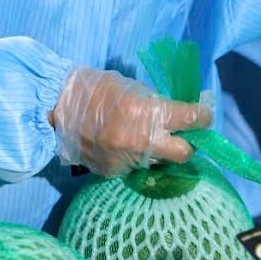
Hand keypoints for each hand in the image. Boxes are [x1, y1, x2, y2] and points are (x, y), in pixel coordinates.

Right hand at [51, 67, 211, 176]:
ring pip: (158, 161)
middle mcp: (142, 142)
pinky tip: (123, 144)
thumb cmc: (94, 88)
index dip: (203, 116)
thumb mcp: (131, 88)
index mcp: (148, 113)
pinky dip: (135, 156)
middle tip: (186, 135)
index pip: (191, 119)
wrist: (55, 107)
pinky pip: (135, 166)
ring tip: (146, 136)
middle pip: (184, 153)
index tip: (205, 115)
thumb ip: (156, 104)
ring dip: (159, 150)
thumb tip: (177, 114)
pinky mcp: (114, 172)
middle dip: (189, 144)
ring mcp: (128, 160)